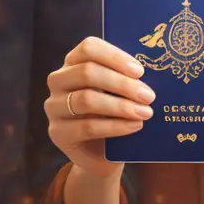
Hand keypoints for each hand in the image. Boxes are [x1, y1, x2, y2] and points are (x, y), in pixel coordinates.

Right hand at [45, 37, 153, 180]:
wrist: (100, 154)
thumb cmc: (112, 115)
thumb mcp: (117, 93)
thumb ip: (126, 79)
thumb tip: (149, 74)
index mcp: (73, 63)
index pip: (88, 48)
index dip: (114, 57)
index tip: (140, 71)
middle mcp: (58, 81)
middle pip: (87, 72)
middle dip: (122, 83)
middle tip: (148, 95)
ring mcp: (54, 107)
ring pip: (86, 99)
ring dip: (120, 106)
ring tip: (145, 112)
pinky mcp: (58, 133)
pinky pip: (87, 127)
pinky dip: (115, 126)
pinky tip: (134, 126)